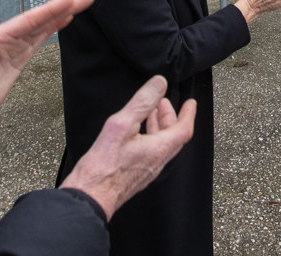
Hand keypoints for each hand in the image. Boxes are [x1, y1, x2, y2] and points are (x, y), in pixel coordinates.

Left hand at [0, 0, 94, 133]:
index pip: (29, 21)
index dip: (50, 10)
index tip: (68, 0)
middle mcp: (7, 40)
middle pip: (40, 19)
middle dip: (63, 7)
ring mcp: (13, 48)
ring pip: (42, 26)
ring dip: (61, 14)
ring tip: (81, 3)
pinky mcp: (18, 58)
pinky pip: (39, 38)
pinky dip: (52, 27)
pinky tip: (63, 21)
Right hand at [59, 76, 195, 220]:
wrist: (90, 197)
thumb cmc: (103, 167)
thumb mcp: (122, 125)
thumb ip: (142, 103)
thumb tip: (159, 84)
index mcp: (159, 149)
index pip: (183, 129)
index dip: (188, 114)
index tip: (190, 104)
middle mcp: (157, 162)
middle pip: (173, 136)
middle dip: (170, 117)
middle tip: (163, 103)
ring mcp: (147, 170)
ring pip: (162, 145)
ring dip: (159, 127)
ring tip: (150, 114)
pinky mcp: (136, 175)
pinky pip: (151, 152)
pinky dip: (149, 137)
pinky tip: (136, 134)